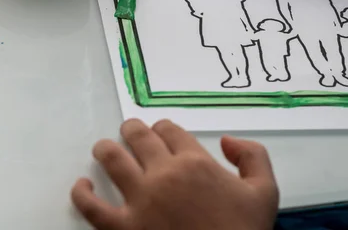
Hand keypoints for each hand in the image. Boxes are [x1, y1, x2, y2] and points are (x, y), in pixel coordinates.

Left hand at [71, 119, 278, 229]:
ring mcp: (140, 200)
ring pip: (112, 160)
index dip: (163, 127)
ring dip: (106, 149)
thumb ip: (253, 155)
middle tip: (130, 130)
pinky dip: (82, 194)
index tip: (160, 131)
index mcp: (196, 161)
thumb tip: (226, 140)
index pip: (170, 130)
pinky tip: (81, 186)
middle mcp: (165, 173)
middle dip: (133, 129)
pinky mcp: (123, 228)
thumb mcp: (266, 190)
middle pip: (139, 137)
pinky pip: (92, 207)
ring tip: (104, 148)